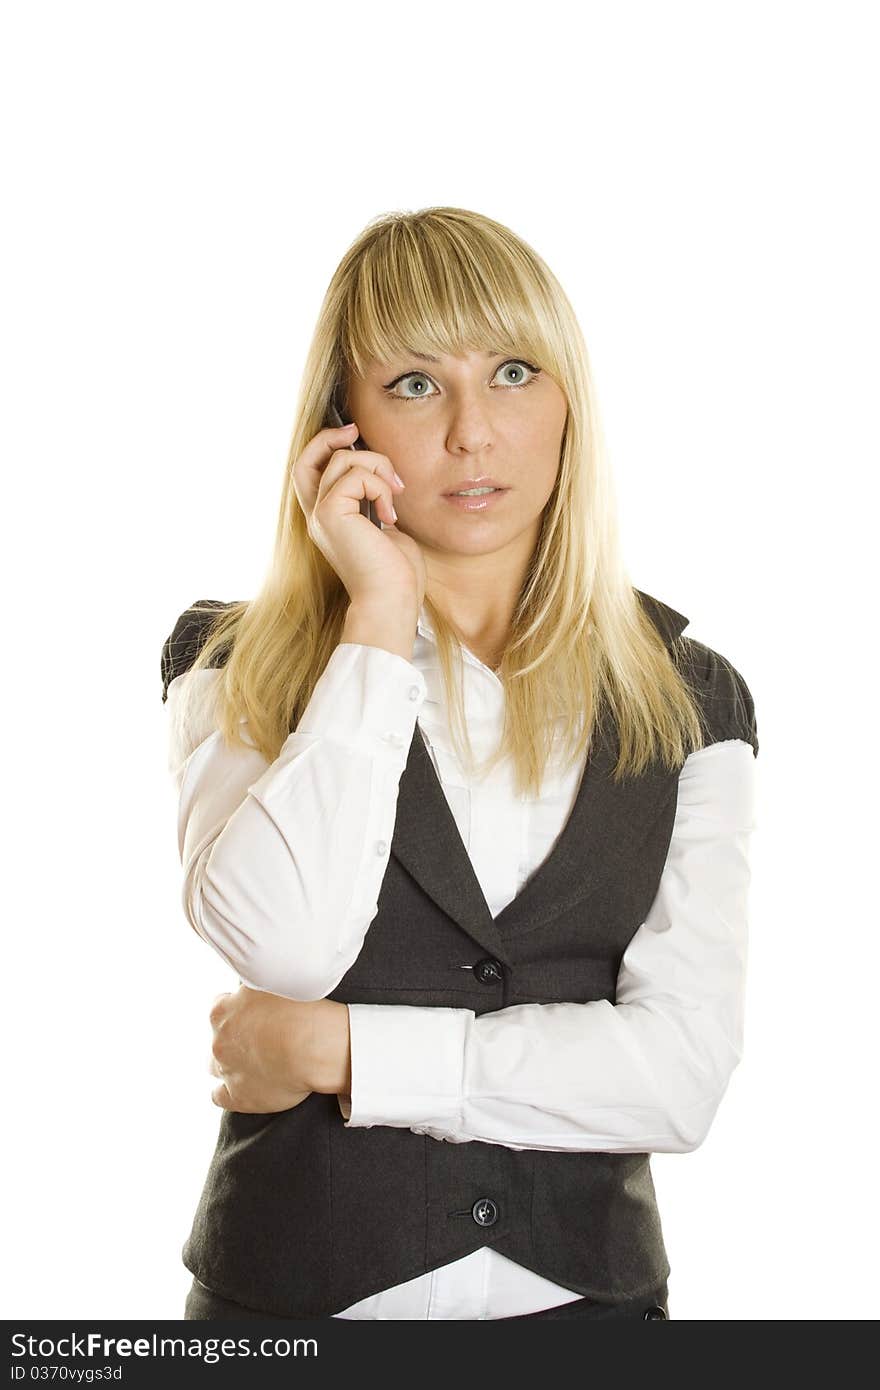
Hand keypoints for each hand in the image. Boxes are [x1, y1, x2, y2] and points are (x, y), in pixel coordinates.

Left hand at [208, 987, 350, 1113]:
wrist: (315, 1046)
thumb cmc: (302, 1009)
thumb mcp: (274, 981)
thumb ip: (256, 983)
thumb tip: (252, 981)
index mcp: (222, 1011)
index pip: (221, 1006)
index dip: (240, 1009)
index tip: (257, 1014)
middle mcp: (219, 1040)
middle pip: (220, 1038)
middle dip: (236, 1037)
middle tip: (263, 1037)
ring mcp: (226, 1070)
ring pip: (216, 1067)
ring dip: (231, 1063)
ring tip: (256, 1062)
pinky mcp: (238, 1096)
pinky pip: (218, 1096)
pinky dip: (228, 1091)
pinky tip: (244, 1086)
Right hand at [293, 422, 426, 608]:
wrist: (390, 602)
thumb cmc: (395, 574)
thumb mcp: (385, 527)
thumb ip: (375, 500)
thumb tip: (383, 476)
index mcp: (328, 519)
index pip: (309, 471)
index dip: (325, 446)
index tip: (355, 435)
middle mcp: (317, 516)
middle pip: (306, 459)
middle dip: (331, 437)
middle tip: (357, 431)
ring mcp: (321, 515)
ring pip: (341, 460)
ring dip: (377, 466)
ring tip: (394, 494)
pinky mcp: (331, 514)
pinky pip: (356, 476)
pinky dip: (380, 487)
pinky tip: (390, 515)